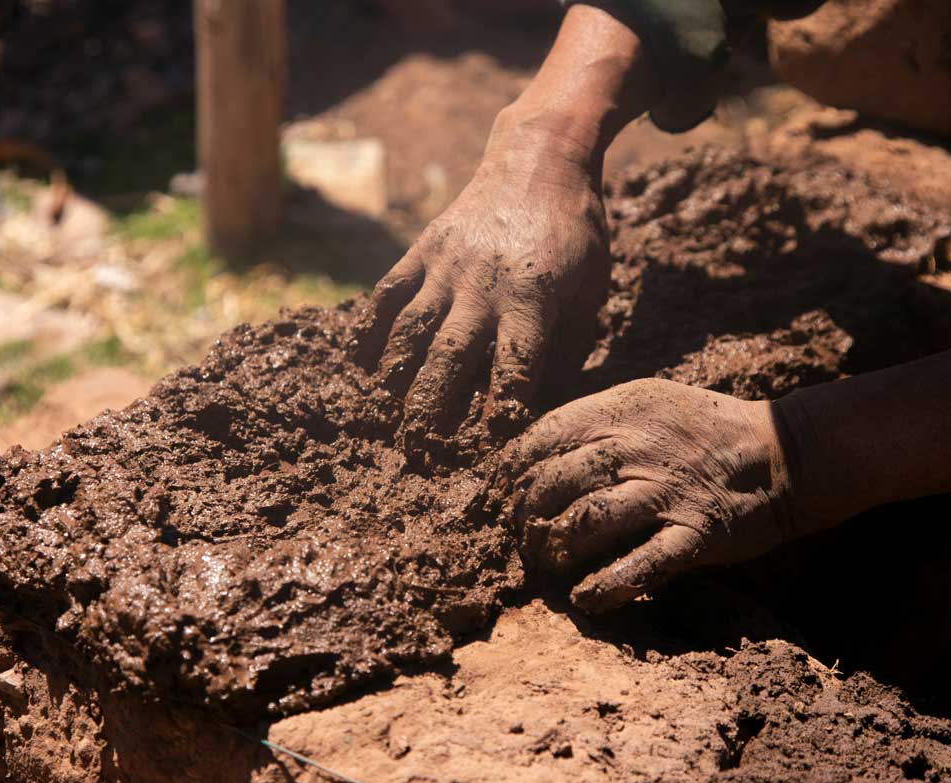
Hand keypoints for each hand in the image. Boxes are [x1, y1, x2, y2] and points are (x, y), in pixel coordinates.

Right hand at [355, 114, 610, 449]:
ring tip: (386, 420)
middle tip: (419, 453)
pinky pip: (387, 294)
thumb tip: (538, 406)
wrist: (540, 161)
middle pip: (450, 357)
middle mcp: (484, 286)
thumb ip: (566, 349)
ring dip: (396, 378)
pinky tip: (360, 367)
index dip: (500, 415)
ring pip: (411, 329)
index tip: (488, 454)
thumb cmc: (576, 238)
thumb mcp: (591, 292)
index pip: (514, 370)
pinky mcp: (422, 249)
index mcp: (533, 300)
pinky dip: (369, 331)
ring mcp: (447, 266)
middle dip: (431, 410)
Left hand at [502, 378, 798, 612]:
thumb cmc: (707, 429)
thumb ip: (597, 420)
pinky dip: (606, 586)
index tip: (505, 494)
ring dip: (556, 549)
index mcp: (621, 412)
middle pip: (555, 483)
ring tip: (548, 564)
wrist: (786, 453)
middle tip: (524, 537)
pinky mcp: (695, 534)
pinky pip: (641, 565)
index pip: (544, 437)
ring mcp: (666, 492)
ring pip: (587, 522)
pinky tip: (585, 598)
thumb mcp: (649, 402)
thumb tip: (536, 450)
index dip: (514, 470)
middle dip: (528, 516)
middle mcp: (638, 449)